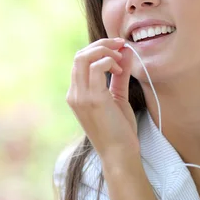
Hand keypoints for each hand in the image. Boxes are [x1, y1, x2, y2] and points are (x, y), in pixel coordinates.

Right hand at [66, 38, 138, 158]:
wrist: (119, 155)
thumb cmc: (119, 130)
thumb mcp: (118, 97)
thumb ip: (120, 75)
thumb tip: (126, 52)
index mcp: (76, 94)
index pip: (80, 61)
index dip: (98, 49)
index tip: (119, 48)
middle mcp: (74, 94)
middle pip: (79, 55)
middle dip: (101, 45)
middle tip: (121, 45)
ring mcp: (80, 96)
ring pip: (84, 57)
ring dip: (105, 51)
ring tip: (120, 59)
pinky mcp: (93, 99)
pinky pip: (96, 67)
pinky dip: (109, 62)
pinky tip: (119, 70)